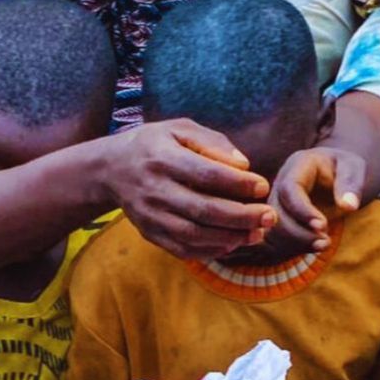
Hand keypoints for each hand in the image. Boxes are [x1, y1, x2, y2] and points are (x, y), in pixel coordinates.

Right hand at [106, 119, 275, 260]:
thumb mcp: (179, 129)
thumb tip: (244, 165)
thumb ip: (213, 142)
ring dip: (231, 238)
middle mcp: (154, 189)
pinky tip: (233, 243)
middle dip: (242, 216)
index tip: (262, 187)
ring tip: (258, 233)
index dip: (239, 184)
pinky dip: (212, 251)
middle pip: (204, 210)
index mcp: (162, 158)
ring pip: (195, 235)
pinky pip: (184, 249)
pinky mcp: (150, 234)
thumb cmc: (153, 144)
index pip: (207, 174)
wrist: (110, 170)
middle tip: (269, 216)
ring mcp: (151, 216)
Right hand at [269, 148, 364, 251]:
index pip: (289, 188)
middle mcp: (281, 182)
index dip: (302, 210)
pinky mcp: (278, 217)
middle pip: (277, 211)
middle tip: (326, 242)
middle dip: (299, 232)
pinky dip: (293, 247)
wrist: (335, 173)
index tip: (323, 226)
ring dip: (296, 243)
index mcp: (298, 165)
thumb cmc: (345, 168)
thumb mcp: (354, 168)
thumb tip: (349, 206)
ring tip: (324, 245)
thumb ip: (351, 184)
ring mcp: (276, 200)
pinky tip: (314, 247)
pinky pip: (276, 237)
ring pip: (273, 227)